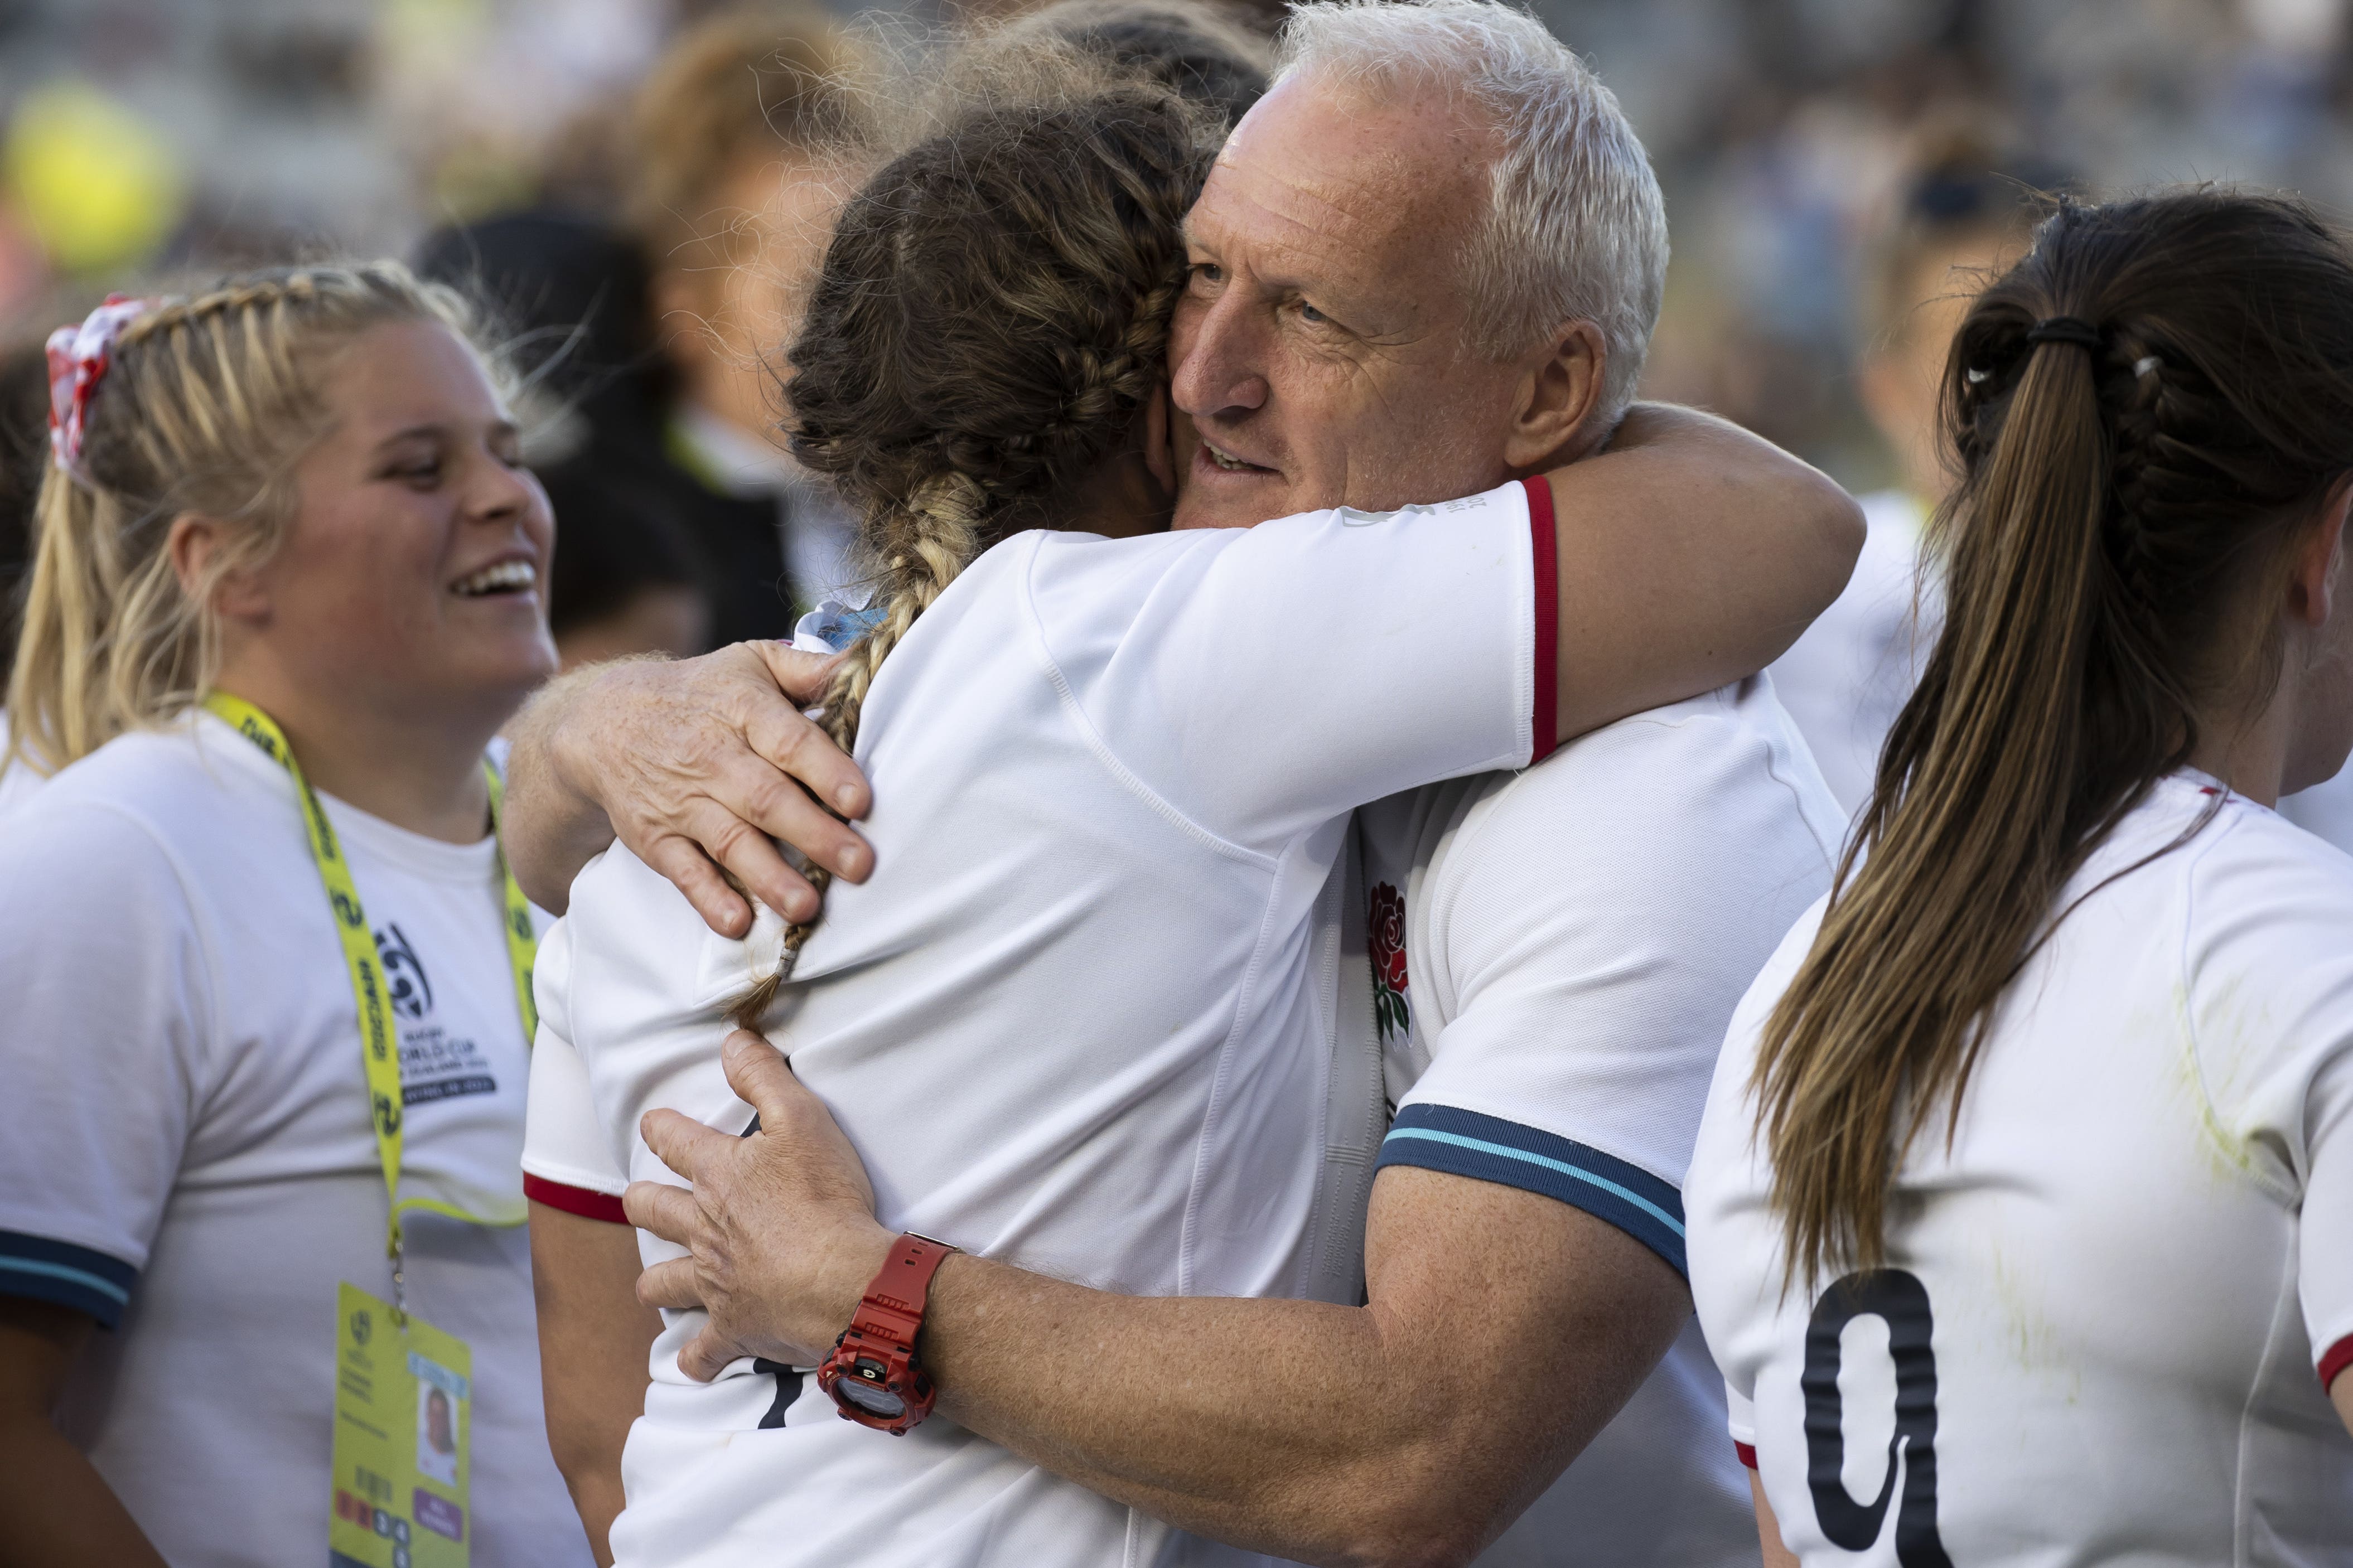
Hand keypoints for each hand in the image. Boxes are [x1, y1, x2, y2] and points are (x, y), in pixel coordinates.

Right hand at [553, 644, 875, 935]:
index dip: (825, 771)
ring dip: (770, 877)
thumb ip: (810, 668)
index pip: (788, 741)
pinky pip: (683, 872)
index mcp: (742, 710)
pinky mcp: (656, 837)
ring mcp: (682, 802)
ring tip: (808, 906)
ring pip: (730, 841)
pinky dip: (708, 899)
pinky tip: (737, 922)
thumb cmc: (702, 693)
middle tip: (859, 864)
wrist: (606, 722)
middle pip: (766, 799)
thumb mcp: (751, 663)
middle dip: (814, 834)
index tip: (860, 799)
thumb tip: (869, 662)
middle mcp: (712, 757)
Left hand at [627, 1030, 894, 1376]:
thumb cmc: (827, 1199)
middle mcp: (703, 1229)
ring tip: (660, 1278)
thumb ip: (764, 1077)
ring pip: (660, 1282)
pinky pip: (703, 1353)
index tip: (658, 1124)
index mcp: (717, 1176)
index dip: (661, 1127)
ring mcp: (714, 1283)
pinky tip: (697, 1360)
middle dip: (644, 1200)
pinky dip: (698, 1357)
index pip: (670, 1139)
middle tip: (649, 1198)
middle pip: (649, 1209)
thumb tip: (731, 1041)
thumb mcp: (804, 1119)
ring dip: (657, 1278)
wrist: (846, 1283)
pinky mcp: (734, 1329)